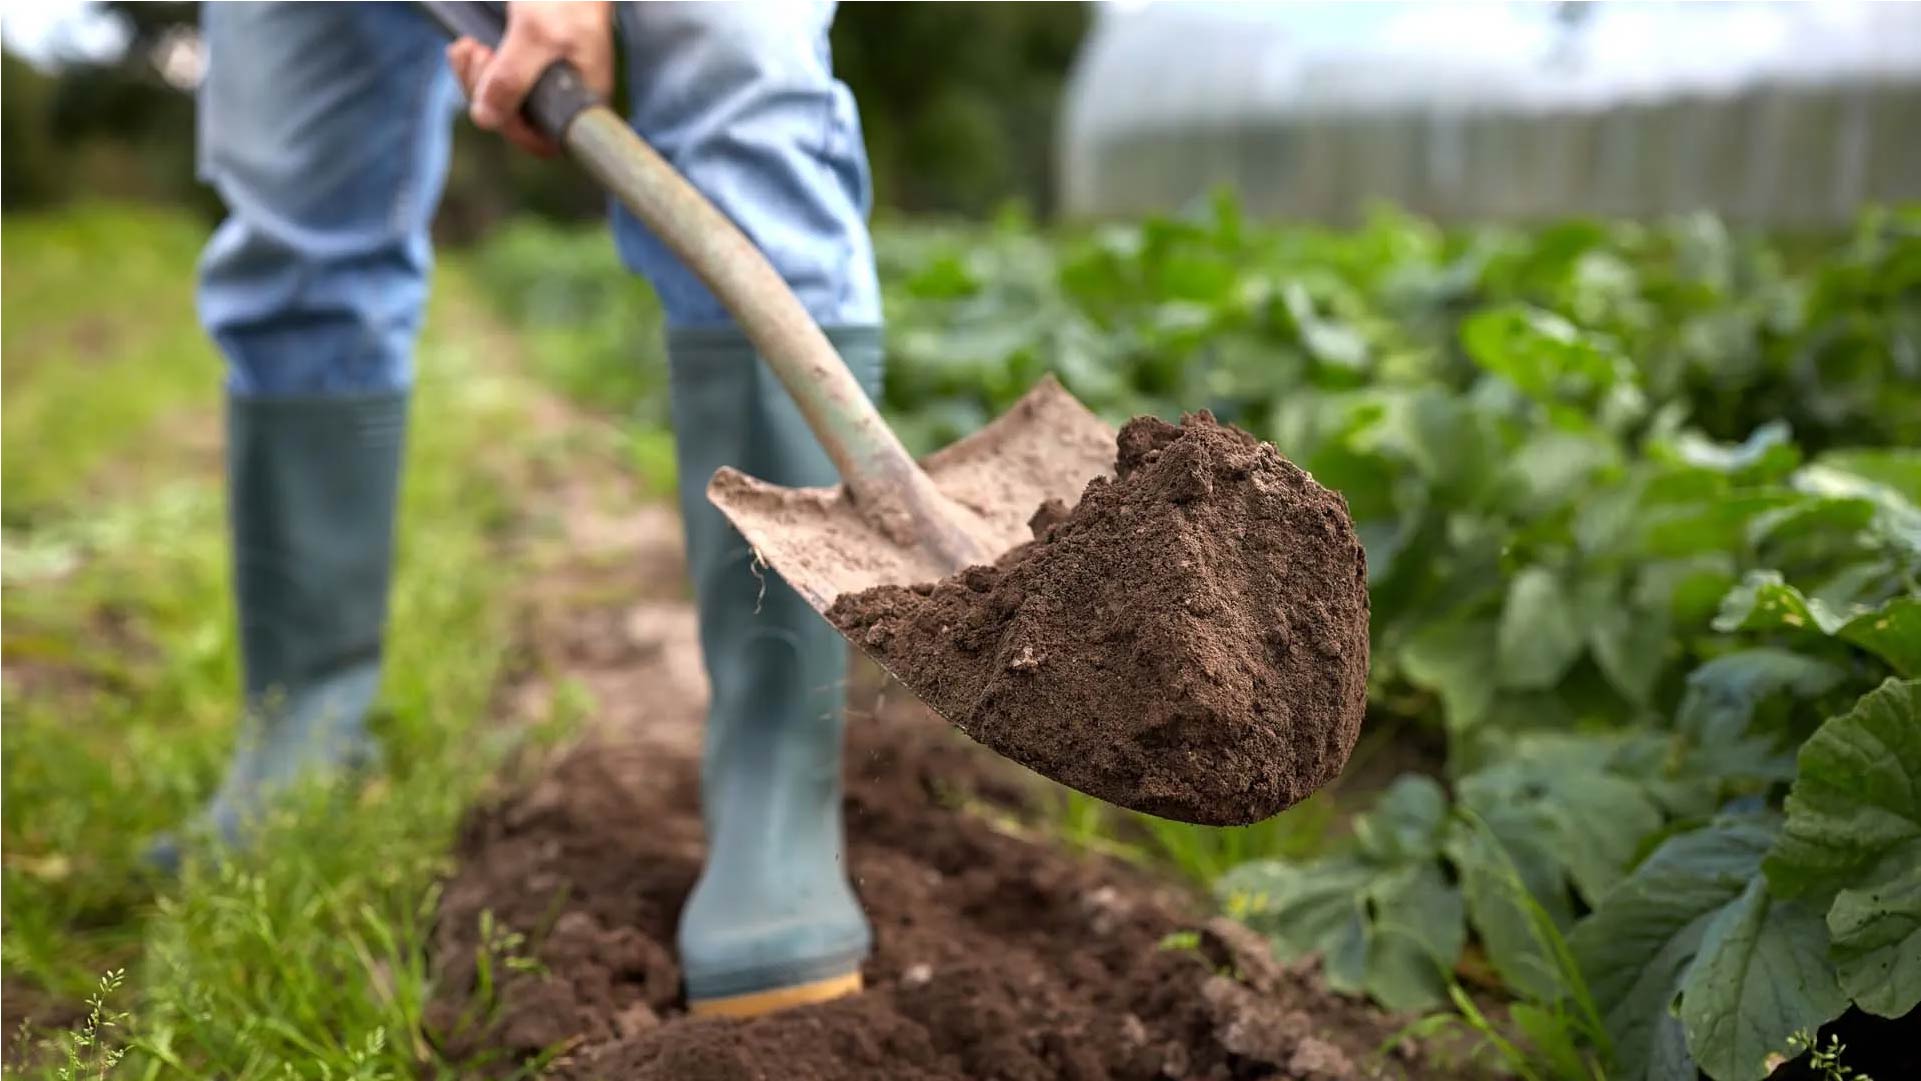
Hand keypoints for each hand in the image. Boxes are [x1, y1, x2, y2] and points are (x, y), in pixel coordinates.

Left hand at [447, 1, 613, 155]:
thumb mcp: (534, 35)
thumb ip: (511, 79)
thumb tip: (485, 119)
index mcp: (581, 101)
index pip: (542, 141)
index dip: (510, 126)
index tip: (492, 92)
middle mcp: (564, 99)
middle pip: (513, 121)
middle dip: (485, 90)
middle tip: (477, 52)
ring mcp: (544, 84)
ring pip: (498, 101)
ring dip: (474, 76)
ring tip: (470, 45)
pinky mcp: (526, 66)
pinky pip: (493, 80)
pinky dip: (474, 64)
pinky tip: (467, 44)